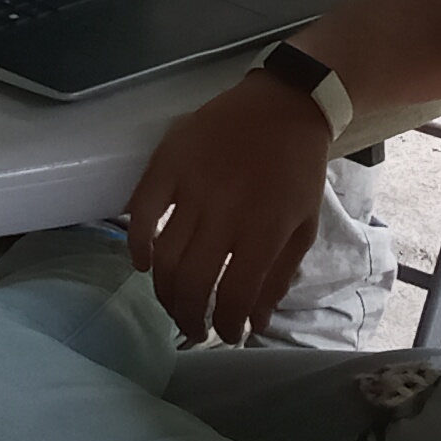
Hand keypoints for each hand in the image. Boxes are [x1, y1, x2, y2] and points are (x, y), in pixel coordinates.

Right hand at [123, 68, 329, 341]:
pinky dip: (136, 243)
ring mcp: (191, 185)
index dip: (224, 325)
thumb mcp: (304, 226)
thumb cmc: (298, 169)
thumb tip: (254, 322)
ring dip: (163, 290)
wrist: (283, 104)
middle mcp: (224, 212)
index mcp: (263, 230)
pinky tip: (142, 263)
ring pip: (164, 254)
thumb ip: (279, 277)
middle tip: (192, 328)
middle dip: (188, 317)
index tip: (224, 335)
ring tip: (171, 302)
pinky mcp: (168, 162)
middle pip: (192, 281)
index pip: (233, 296)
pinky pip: (140, 210)